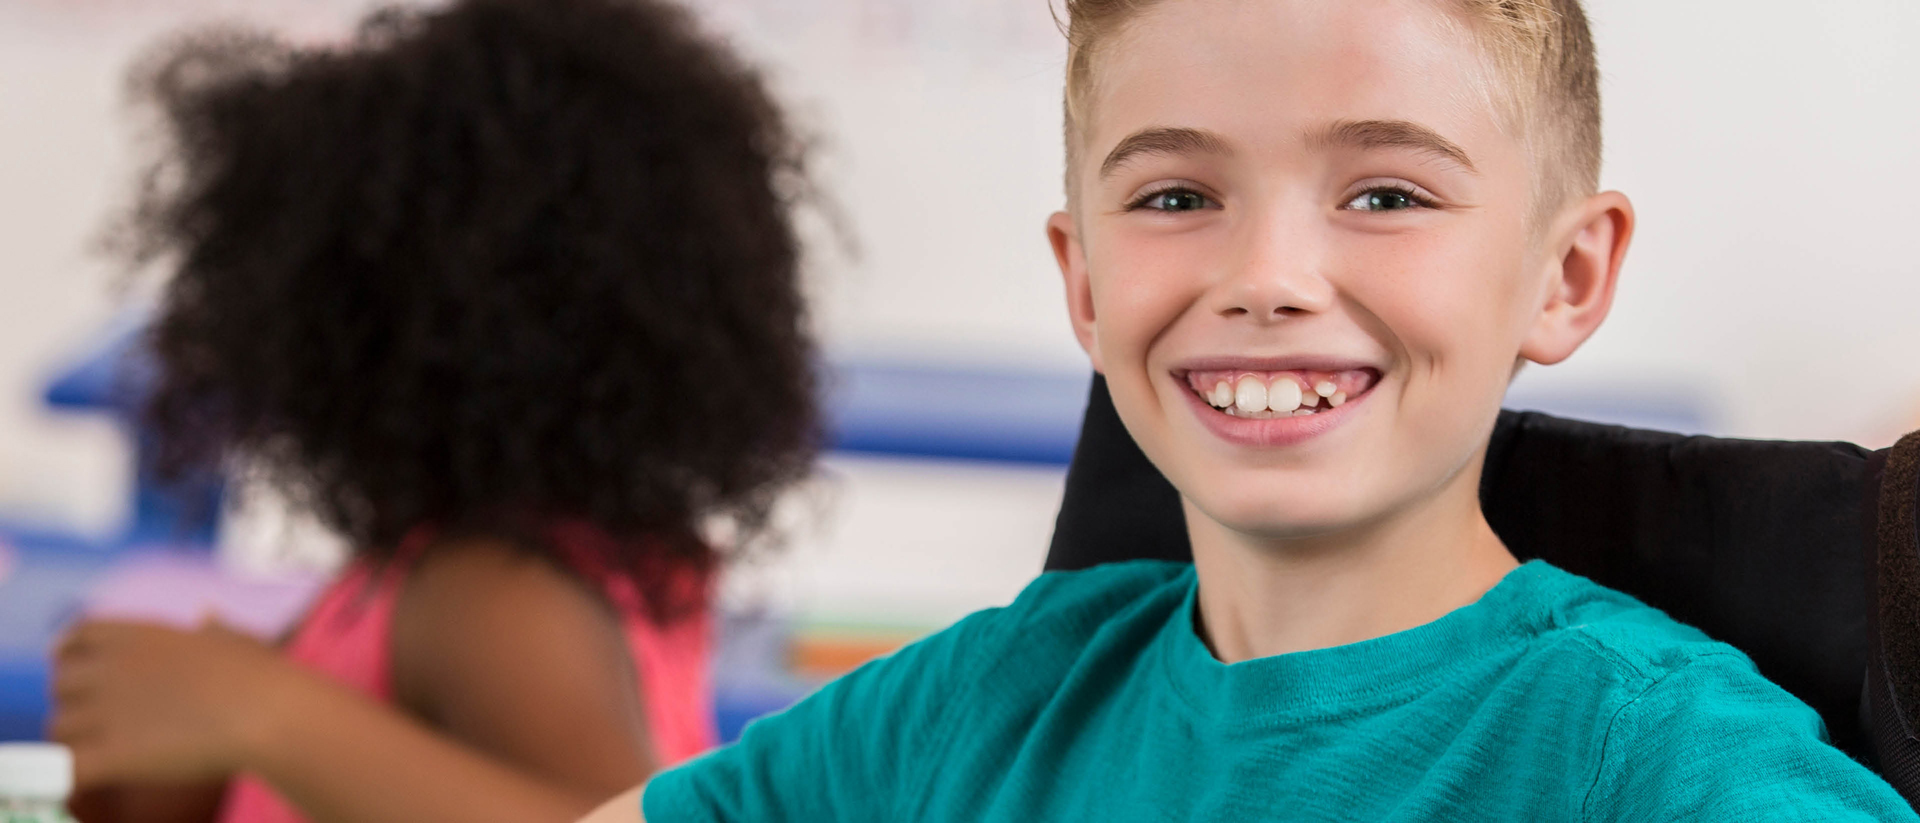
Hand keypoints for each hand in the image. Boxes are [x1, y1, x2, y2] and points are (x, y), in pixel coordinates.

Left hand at [50, 618, 313, 787]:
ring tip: (102, 755)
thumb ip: (213, 628)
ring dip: (74, 742)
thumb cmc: (262, 677)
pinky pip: (64, 769)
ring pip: (59, 729)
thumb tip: (207, 614)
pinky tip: (87, 782)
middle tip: (103, 722)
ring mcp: (107, 711)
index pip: (76, 637)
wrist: (270, 714)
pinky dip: (68, 777)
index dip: (70, 655)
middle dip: (75, 702)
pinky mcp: (111, 754)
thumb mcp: (235, 639)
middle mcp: (112, 667)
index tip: (78, 670)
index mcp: (138, 636)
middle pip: (60, 685)